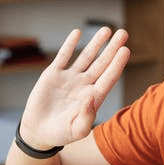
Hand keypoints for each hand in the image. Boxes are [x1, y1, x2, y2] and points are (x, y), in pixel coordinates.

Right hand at [19, 27, 128, 149]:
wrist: (38, 132)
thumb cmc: (60, 134)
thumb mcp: (77, 131)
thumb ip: (87, 117)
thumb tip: (92, 97)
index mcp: (93, 98)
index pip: (109, 77)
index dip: (117, 64)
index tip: (125, 50)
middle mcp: (84, 85)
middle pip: (102, 63)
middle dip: (112, 48)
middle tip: (124, 33)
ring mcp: (70, 79)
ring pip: (86, 57)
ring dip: (96, 43)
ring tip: (107, 30)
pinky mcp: (53, 75)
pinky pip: (63, 56)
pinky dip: (70, 45)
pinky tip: (78, 33)